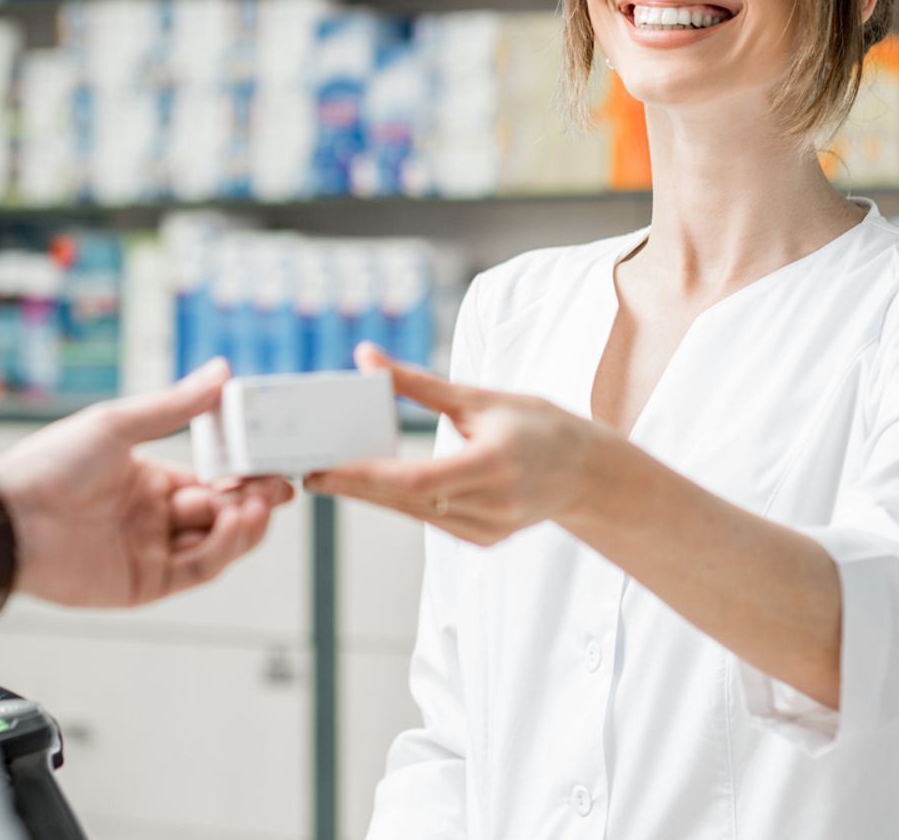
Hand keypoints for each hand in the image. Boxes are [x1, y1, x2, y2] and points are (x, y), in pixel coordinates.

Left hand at [0, 359, 295, 607]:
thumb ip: (176, 406)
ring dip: (243, 525)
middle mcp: (154, 517)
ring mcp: (150, 552)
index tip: (275, 463)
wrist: (9, 517)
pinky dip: (221, 549)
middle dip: (253, 500)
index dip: (245, 473)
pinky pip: (196, 570)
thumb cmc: (52, 464)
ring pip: (216, 545)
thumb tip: (222, 372)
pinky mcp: (145, 584)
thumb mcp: (119, 424)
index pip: (212, 479)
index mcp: (149, 479)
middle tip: (278, 487)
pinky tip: (232, 523)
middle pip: (221, 513)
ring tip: (257, 504)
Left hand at [305, 344, 610, 546]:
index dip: (363, 477)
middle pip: (404, 501)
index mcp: (494, 464)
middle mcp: (493, 504)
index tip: (322, 468)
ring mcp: (489, 529)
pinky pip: (430, 521)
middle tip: (310, 470)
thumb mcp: (480, 397)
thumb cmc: (538, 425)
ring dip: (371, 495)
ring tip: (331, 475)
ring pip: (413, 514)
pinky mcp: (484, 540)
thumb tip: (366, 357)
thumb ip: (418, 384)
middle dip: (353, 485)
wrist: (588, 473)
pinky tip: (376, 488)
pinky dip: (402, 503)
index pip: (414, 480)